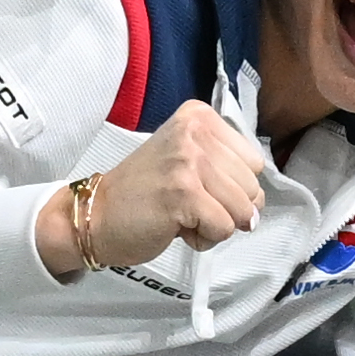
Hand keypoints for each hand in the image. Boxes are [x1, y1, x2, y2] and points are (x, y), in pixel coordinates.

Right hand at [74, 97, 265, 269]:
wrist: (96, 216)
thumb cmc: (145, 194)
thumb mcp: (187, 161)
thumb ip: (227, 172)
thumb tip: (258, 209)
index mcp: (199, 116)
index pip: (254, 161)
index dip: (233, 187)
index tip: (196, 187)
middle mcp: (195, 131)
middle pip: (253, 186)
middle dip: (226, 208)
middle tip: (185, 204)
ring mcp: (188, 160)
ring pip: (243, 210)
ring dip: (215, 225)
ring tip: (180, 215)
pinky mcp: (184, 193)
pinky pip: (225, 228)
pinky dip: (204, 239)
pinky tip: (176, 227)